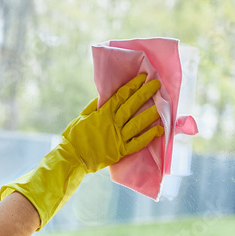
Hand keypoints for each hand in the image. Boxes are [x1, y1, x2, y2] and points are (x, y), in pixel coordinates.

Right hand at [0, 72, 164, 231]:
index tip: (143, 77)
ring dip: (151, 113)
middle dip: (145, 94)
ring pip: (137, 123)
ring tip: (162, 105)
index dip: (133, 86)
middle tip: (157, 85)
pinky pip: (137, 143)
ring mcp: (117, 137)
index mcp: (102, 114)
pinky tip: (159, 130)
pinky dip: (148, 136)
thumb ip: (94, 106)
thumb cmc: (74, 137)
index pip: (121, 96)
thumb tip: (105, 96)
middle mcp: (112, 123)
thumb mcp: (82, 117)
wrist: (72, 158)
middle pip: (132, 106)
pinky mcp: (120, 151)